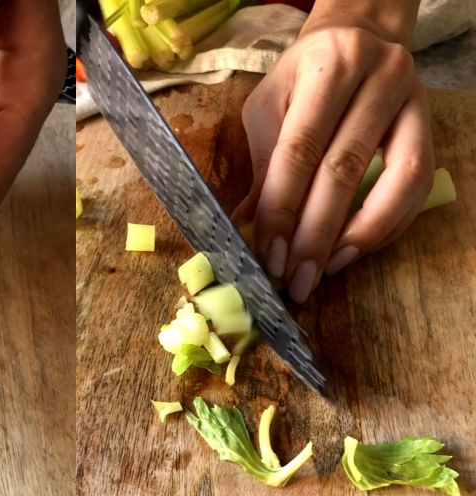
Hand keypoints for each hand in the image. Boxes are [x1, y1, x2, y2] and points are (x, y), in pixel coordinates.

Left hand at [233, 1, 433, 302]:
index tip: (268, 253)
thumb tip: (246, 225)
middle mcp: (378, 77)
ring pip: (394, 178)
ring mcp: (412, 100)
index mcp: (328, 66)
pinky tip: (356, 249)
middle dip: (316, 233)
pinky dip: (387, 223)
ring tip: (327, 269)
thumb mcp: (269, 106)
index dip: (282, 207)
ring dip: (359, 234)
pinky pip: (417, 184)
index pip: (300, 149)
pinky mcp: (431, 123)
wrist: (356, 36)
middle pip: (344, 168)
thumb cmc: (302, 76)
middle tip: (296, 277)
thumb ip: (261, 162)